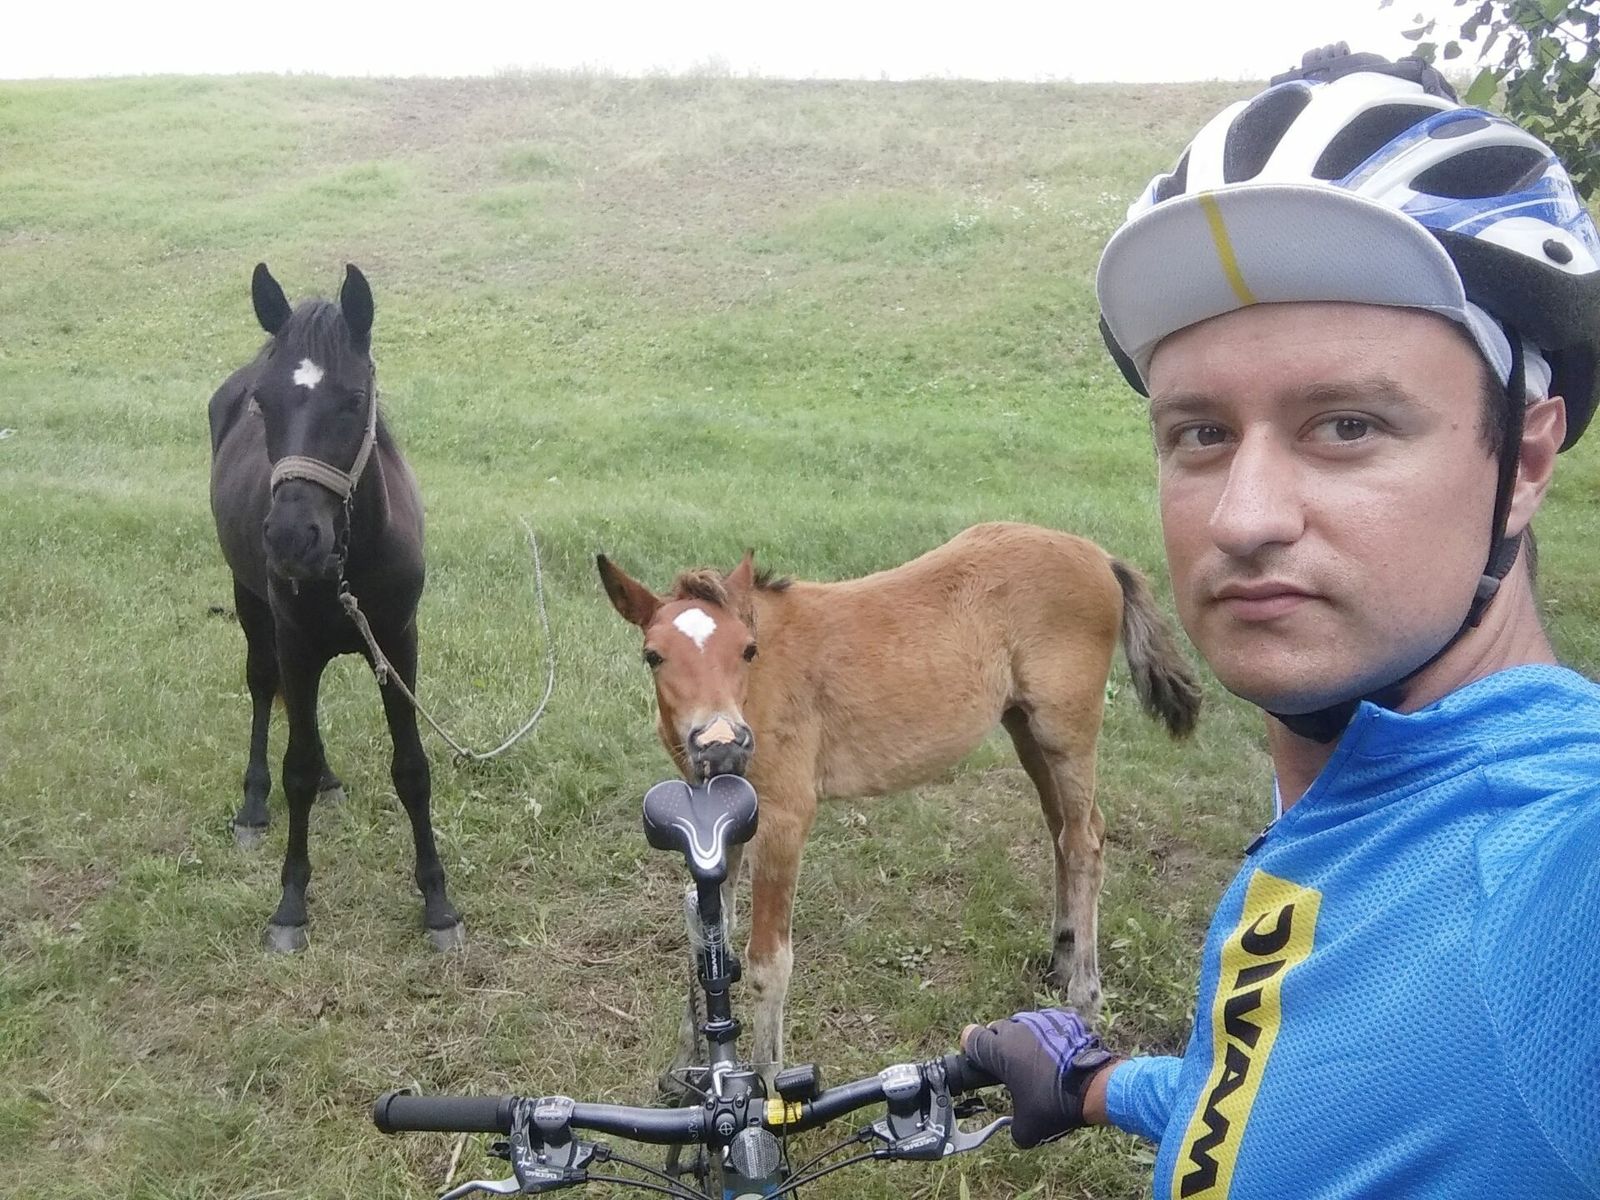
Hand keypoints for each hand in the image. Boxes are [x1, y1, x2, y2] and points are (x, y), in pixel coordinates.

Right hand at [961, 1008, 1118, 1147]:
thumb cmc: (1056, 1104)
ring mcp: (1041, 1019)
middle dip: (998, 1046)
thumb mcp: (1028, 1128)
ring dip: (1023, 1040)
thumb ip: (1012, 1128)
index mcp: (1000, 1050)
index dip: (970, 1049)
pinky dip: (1048, 1036)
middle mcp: (1016, 1028)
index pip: (970, 1036)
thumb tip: (1015, 1130)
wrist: (1097, 1087)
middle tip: (1009, 1068)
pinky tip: (1058, 1055)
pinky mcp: (1063, 1018)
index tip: (979, 1062)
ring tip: (1036, 1063)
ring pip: (1022, 1024)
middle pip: (995, 1029)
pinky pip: (1047, 1024)